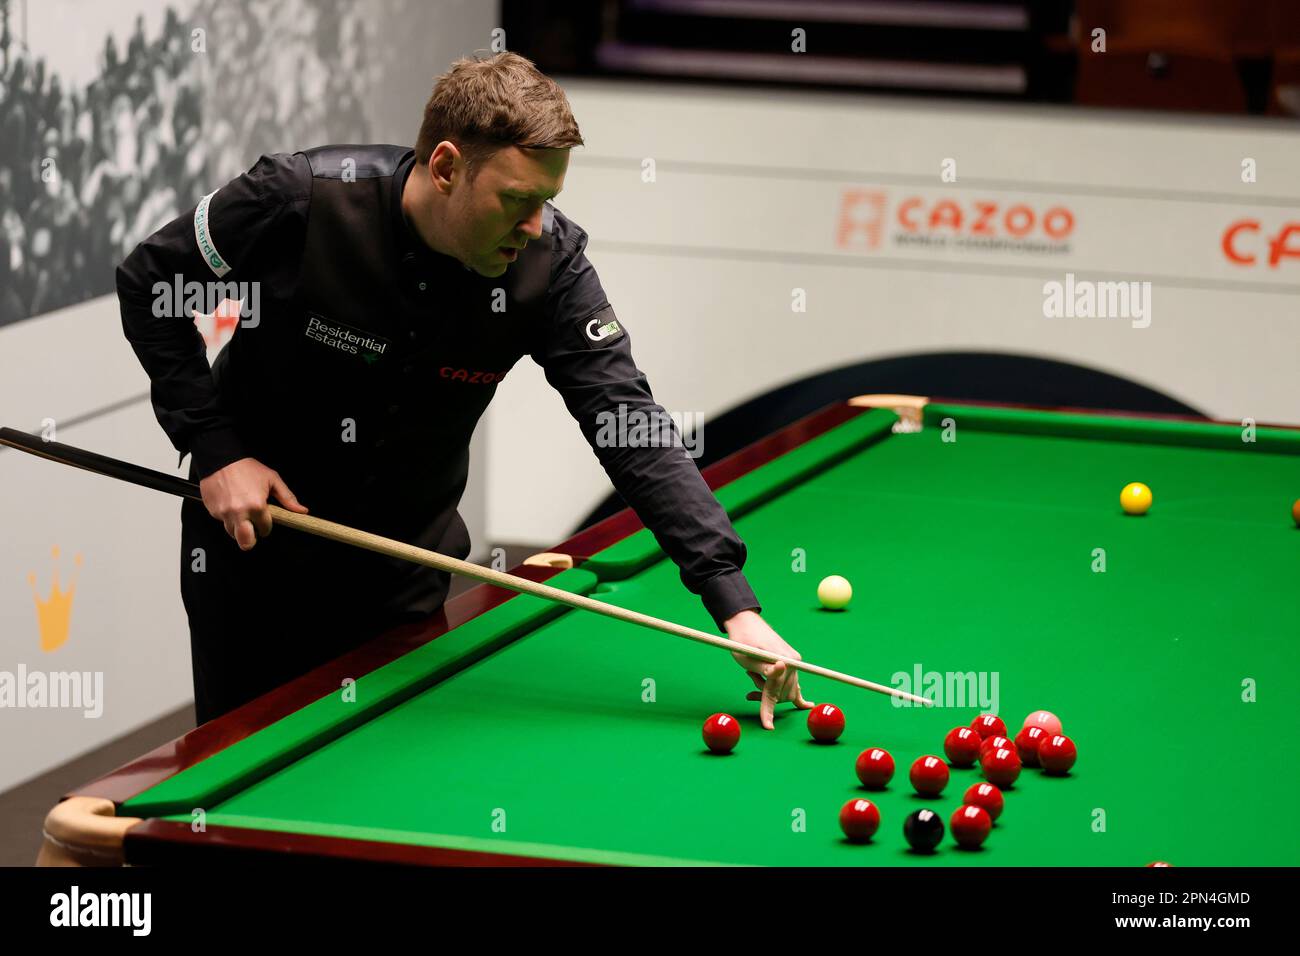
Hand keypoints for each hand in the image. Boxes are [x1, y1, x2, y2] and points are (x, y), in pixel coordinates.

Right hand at [198, 457, 307, 550]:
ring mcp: (223, 513)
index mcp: (256, 506)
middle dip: (251, 540)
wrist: (220, 458)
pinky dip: (227, 517)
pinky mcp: (212, 511)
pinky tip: (231, 505)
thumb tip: (301, 510)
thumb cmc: (246, 467)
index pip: (265, 530)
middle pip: (245, 543)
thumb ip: (287, 498)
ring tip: (242, 514)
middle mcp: (239, 513)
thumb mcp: (272, 479)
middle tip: (253, 531)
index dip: (266, 527)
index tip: (265, 522)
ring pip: (232, 533)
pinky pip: (221, 522)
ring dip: (238, 528)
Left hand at [723, 609, 813, 729]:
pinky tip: (808, 705)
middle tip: (748, 689)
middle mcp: (792, 662)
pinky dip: (798, 696)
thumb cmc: (741, 642)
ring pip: (785, 691)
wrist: (745, 624)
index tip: (768, 727)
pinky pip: (795, 684)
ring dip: (769, 690)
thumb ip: (765, 668)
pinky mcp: (792, 662)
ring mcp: (794, 663)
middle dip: (764, 695)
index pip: (775, 692)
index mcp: (782, 660)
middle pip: (781, 694)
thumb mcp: (747, 658)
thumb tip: (781, 669)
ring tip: (753, 676)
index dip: (768, 710)